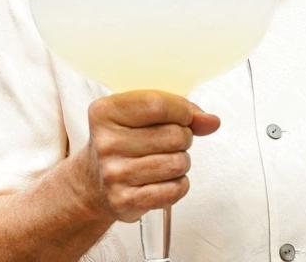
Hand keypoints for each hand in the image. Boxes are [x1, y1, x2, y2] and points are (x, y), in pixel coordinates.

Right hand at [83, 90, 219, 222]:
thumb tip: (212, 121)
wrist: (93, 182)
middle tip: (170, 143)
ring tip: (165, 161)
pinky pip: (174, 190)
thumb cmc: (125, 141)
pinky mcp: (124, 201)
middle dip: (183, 138)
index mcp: (106, 112)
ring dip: (181, 162)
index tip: (185, 116)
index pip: (158, 104)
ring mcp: (114, 174)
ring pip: (178, 163)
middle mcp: (106, 142)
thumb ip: (180, 111)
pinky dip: (178, 185)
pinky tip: (164, 180)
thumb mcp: (141, 115)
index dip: (182, 110)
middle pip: (174, 135)